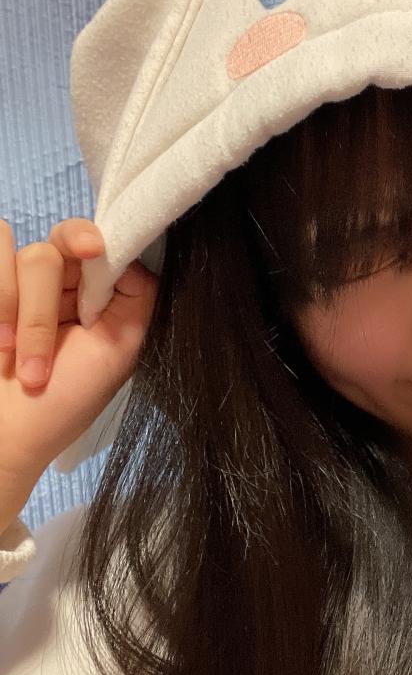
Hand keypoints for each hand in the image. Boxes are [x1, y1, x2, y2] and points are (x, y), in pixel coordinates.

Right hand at [0, 218, 158, 480]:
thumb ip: (136, 297)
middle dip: (46, 309)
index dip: (90, 239)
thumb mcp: (117, 350)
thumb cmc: (64, 402)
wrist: (8, 435)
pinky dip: (0, 305)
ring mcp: (16, 284)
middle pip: (56, 248)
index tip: (92, 251)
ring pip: (24, 257)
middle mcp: (55, 281)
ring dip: (25, 319)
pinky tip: (1, 349)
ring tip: (22, 367)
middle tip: (40, 362)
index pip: (93, 242)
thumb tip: (131, 254)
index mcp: (91, 293)